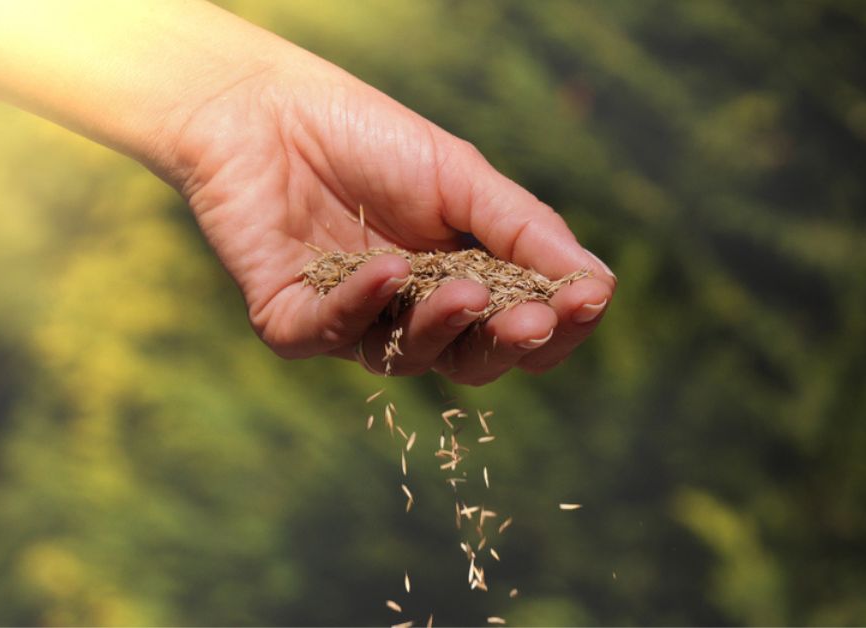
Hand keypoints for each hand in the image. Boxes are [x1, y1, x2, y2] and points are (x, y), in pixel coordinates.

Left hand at [162, 59, 614, 384]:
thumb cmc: (371, 138)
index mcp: (461, 282)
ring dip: (441, 325)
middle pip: (471, 361)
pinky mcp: (291, 322)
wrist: (266, 106)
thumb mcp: (464, 178)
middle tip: (531, 320)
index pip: (518, 329)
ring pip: (407, 358)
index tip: (584, 302)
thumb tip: (600, 287)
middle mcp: (410, 315)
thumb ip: (527, 231)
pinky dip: (361, 306)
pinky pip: (331, 335)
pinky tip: (389, 269)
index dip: (554, 326)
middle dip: (506, 344)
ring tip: (463, 290)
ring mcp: (352, 322)